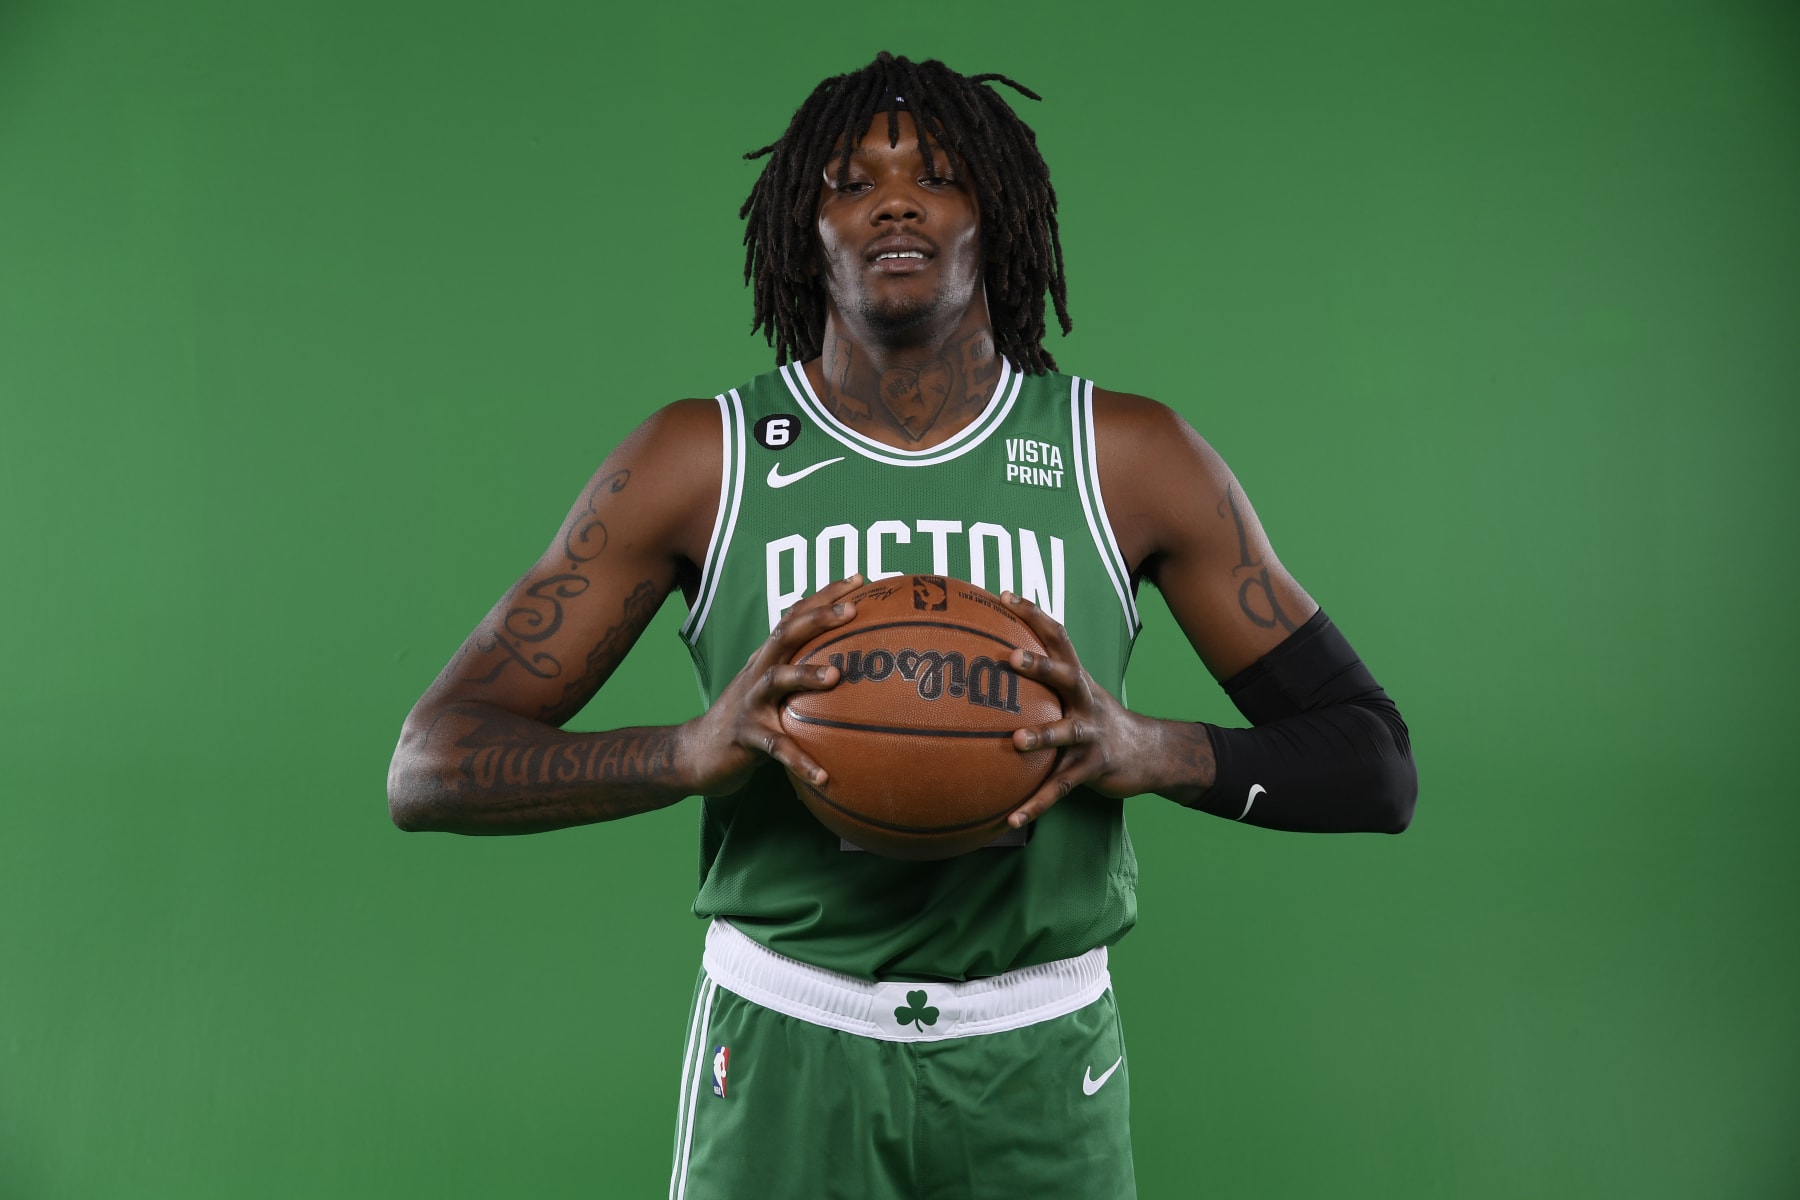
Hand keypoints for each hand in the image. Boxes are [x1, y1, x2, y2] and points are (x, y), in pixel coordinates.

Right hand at [676, 575, 863, 795]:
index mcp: (768, 659)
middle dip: (816, 619)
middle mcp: (757, 673)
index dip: (825, 596)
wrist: (697, 754)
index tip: (859, 579)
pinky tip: (824, 776)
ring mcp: (749, 703)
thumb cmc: (747, 719)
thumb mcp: (772, 691)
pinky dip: (799, 760)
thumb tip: (852, 667)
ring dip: (804, 674)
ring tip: (834, 675)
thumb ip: (801, 673)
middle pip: (784, 635)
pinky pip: (776, 748)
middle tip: (851, 611)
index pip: (795, 617)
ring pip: (776, 680)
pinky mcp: (744, 737)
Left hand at [1000, 591, 1164, 826]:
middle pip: (1066, 676)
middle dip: (1040, 666)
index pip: (1058, 636)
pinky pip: (1061, 788)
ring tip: (1014, 742)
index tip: (1004, 596)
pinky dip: (1036, 804)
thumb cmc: (1097, 718)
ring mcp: (1093, 735)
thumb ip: (1044, 677)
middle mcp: (1087, 701)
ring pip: (1066, 733)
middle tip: (1011, 657)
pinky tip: (1011, 818)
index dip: (1033, 614)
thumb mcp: (1077, 691)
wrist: (1151, 754)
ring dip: (1041, 736)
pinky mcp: (1094, 768)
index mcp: (1079, 679)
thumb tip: (993, 656)